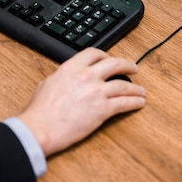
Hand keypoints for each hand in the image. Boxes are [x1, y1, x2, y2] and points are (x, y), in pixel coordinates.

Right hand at [18, 47, 145, 156]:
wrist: (41, 127)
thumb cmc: (40, 110)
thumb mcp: (47, 84)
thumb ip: (61, 77)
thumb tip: (65, 78)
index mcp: (71, 68)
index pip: (94, 53)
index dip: (105, 55)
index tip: (109, 59)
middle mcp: (86, 76)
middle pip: (114, 64)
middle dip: (127, 65)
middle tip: (133, 68)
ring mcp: (96, 92)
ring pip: (123, 85)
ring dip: (135, 87)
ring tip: (140, 90)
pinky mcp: (102, 109)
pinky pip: (124, 103)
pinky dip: (134, 102)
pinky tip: (139, 103)